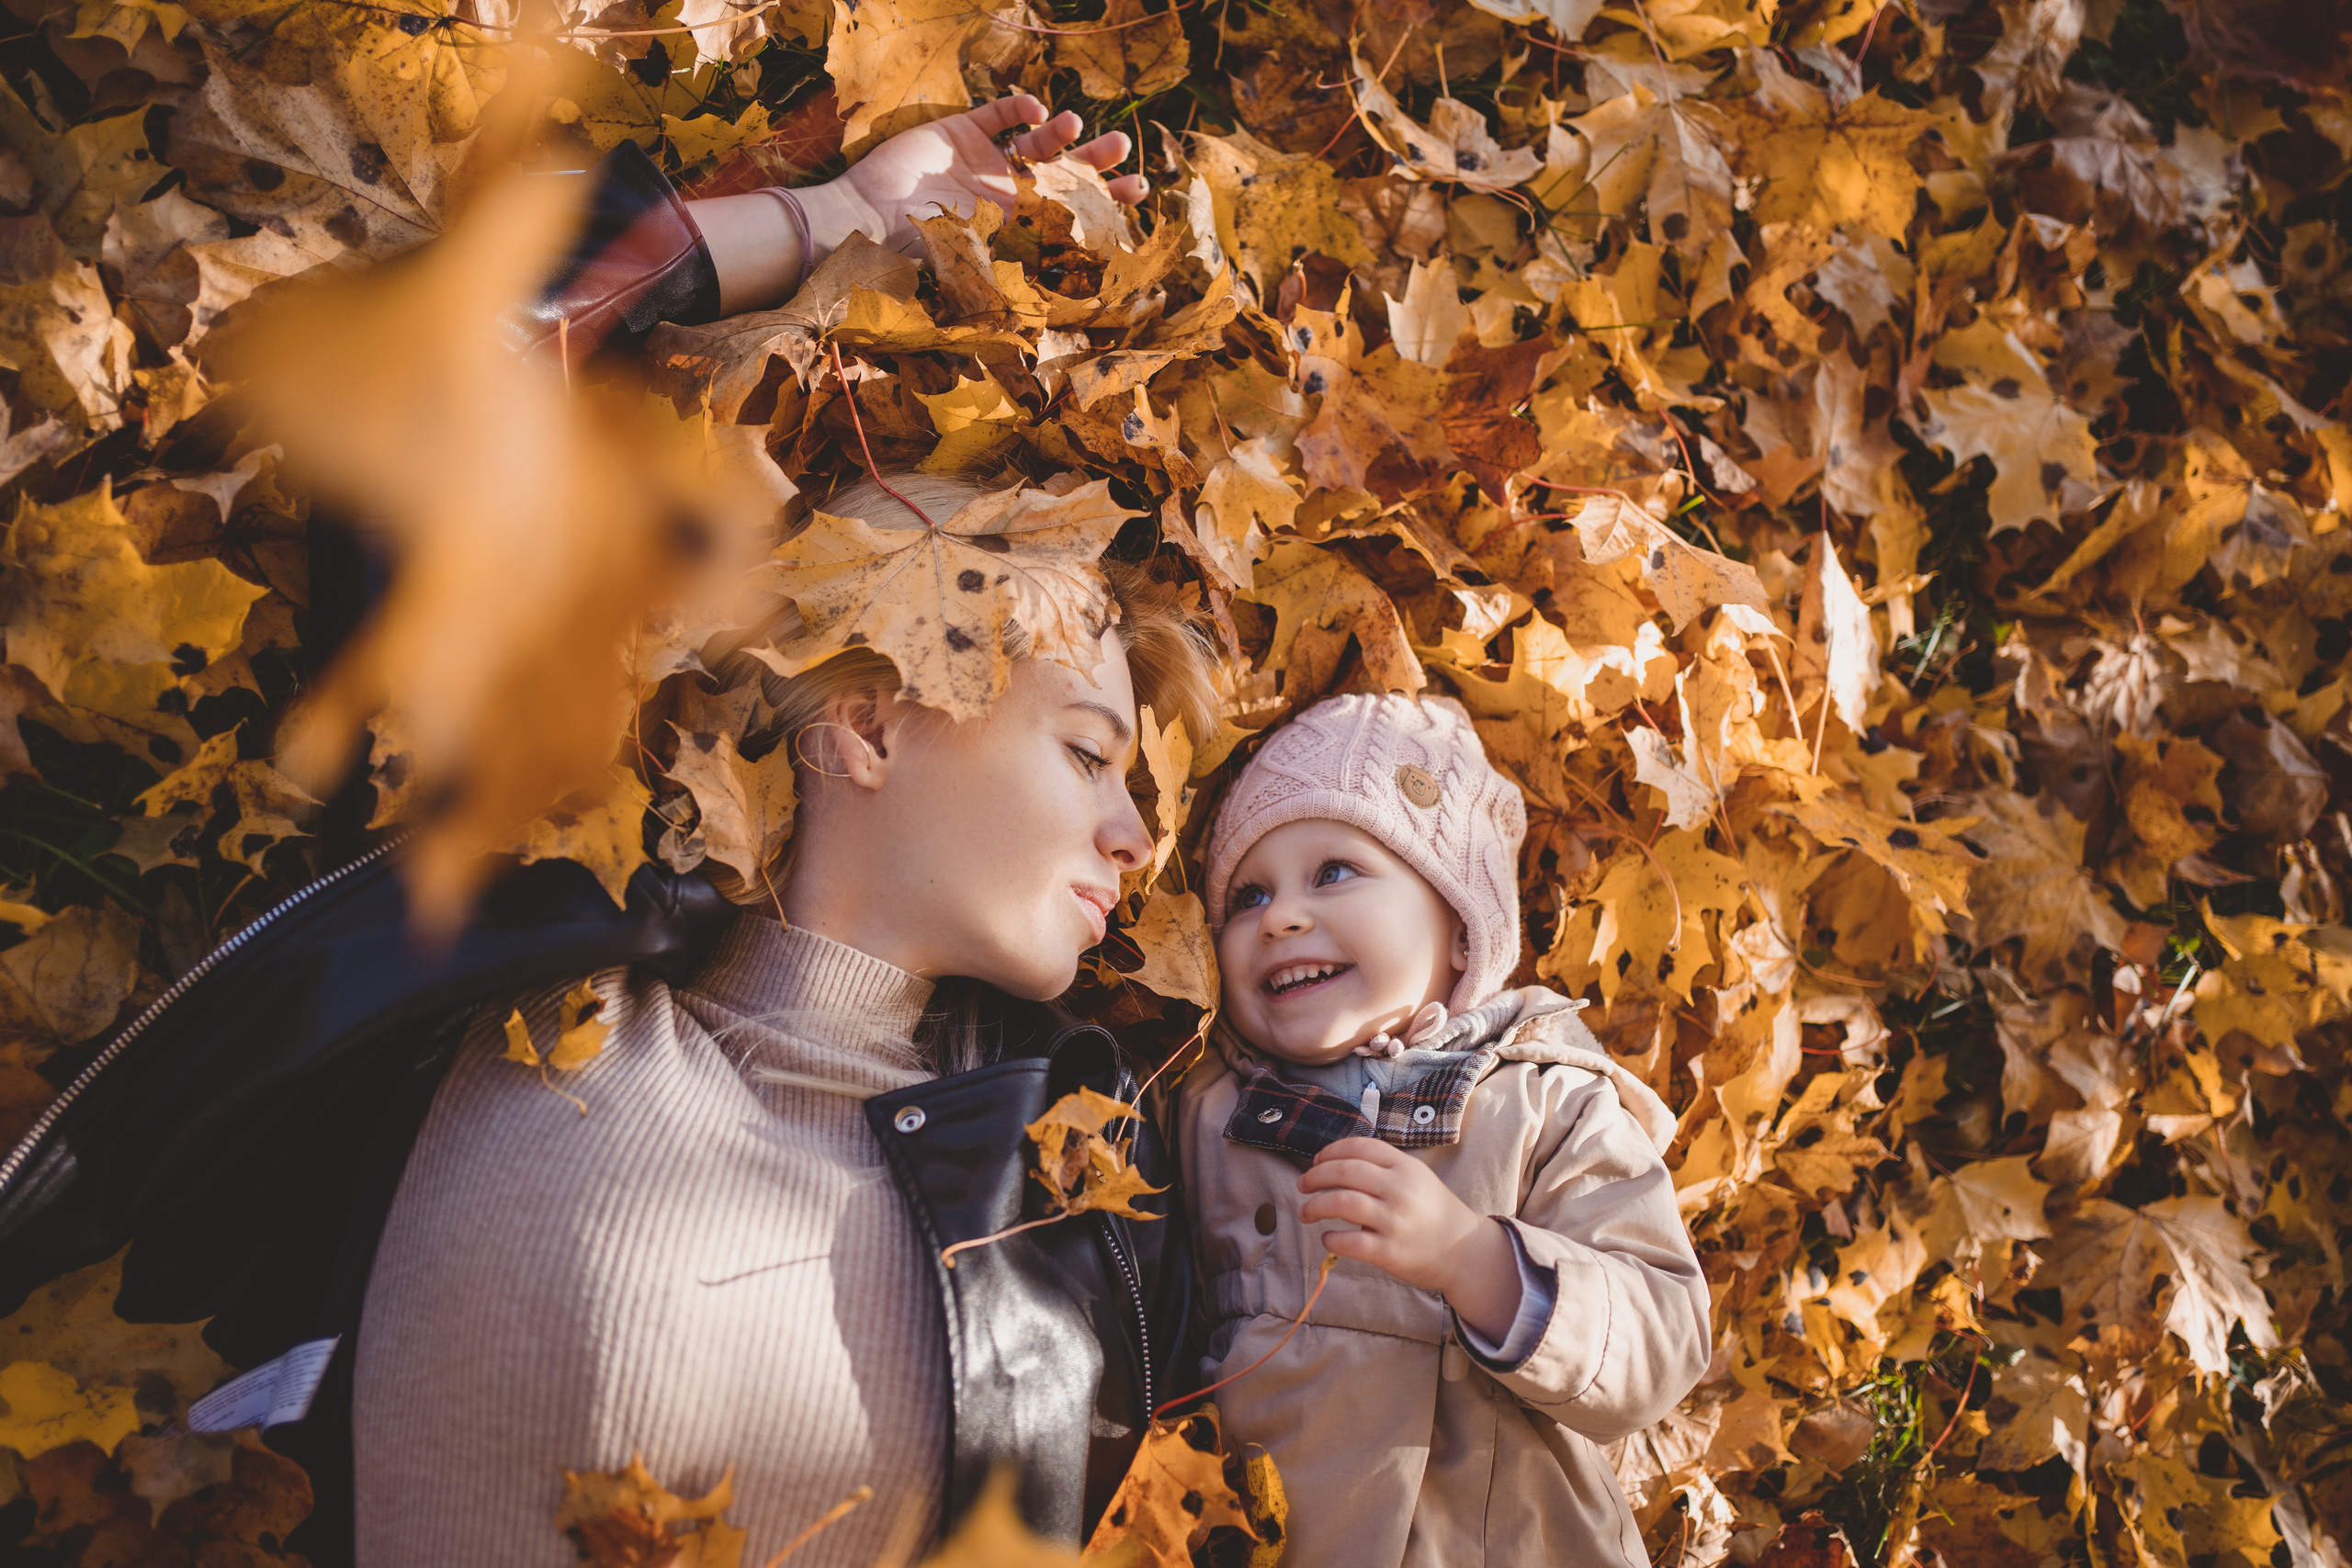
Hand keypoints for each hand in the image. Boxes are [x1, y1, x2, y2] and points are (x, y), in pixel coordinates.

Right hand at [826, 94, 1146, 254]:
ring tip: (1075, 124)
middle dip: (1097, 160)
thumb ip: (1014, 283)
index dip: (1106, 203)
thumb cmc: (918, 254)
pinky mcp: (962, 132)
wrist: (869, 219)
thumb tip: (1064, 316)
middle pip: (1065, 173)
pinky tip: (1035, 110)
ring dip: (1063, 131)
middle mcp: (1009, 194)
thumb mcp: (974, 272)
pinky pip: (999, 115)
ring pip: (1039, 141)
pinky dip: (1020, 108)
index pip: (1072, 214)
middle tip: (1121, 147)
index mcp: (1020, 229)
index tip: (1135, 191)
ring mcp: (987, 161)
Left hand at [1298, 1138, 1522, 1343]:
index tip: (1317, 1161)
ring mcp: (1396, 1221)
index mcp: (1405, 1167)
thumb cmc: (1433, 1211)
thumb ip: (1383, 1167)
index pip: (1359, 1147)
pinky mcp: (1390, 1251)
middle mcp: (1400, 1189)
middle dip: (1315, 1176)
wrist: (1464, 1250)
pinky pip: (1350, 1242)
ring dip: (1315, 1206)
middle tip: (1303, 1185)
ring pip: (1342, 1203)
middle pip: (1344, 1171)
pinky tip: (1328, 1237)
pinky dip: (1332, 1238)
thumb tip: (1335, 1163)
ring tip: (1306, 1212)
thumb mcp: (1416, 1177)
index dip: (1331, 1151)